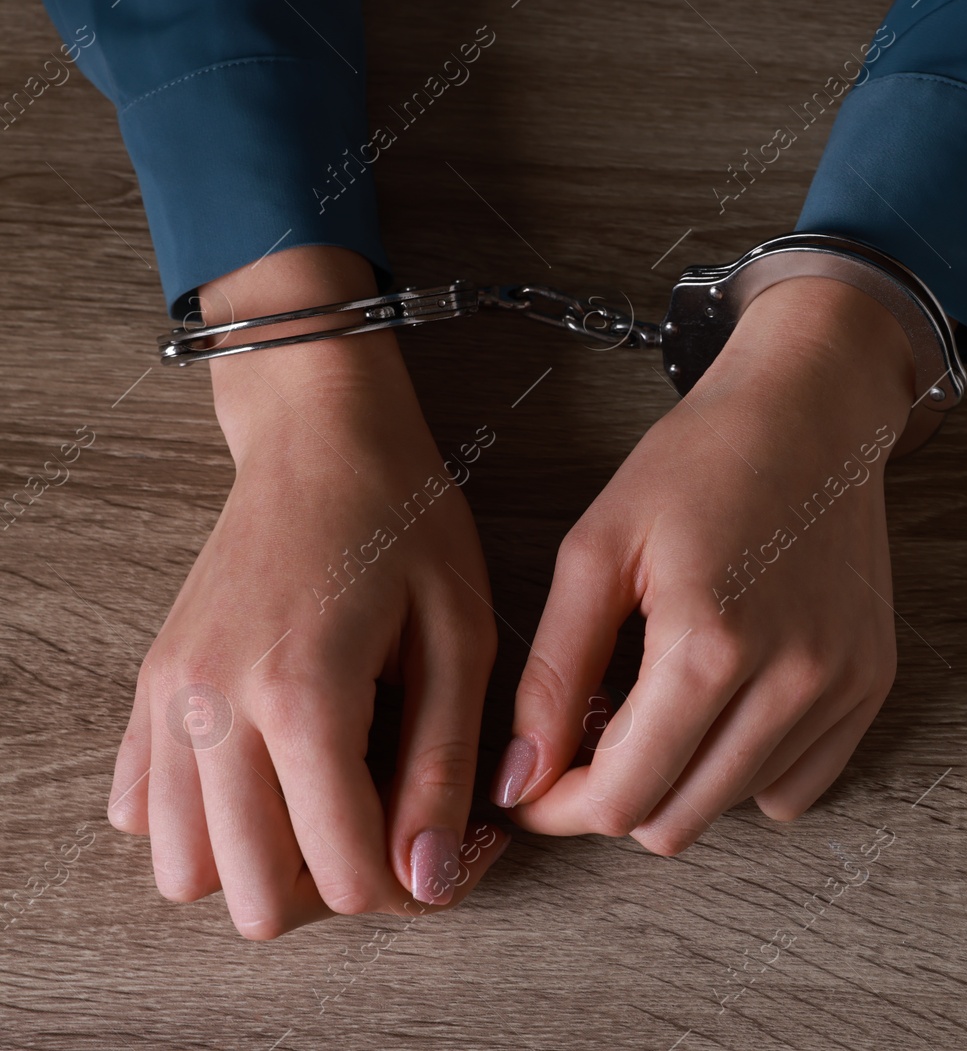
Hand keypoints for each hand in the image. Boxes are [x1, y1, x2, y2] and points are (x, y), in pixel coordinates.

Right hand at [108, 246, 505, 937]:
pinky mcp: (150, 687)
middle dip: (334, 887)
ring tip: (329, 805)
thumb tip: (426, 879)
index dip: (410, 886)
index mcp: (303, 697)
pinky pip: (144, 810)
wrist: (319, 434)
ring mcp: (167, 700)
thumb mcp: (459, 637)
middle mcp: (213, 711)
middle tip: (390, 829)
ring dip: (261, 865)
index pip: (343, 873)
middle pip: (254, 896)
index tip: (448, 849)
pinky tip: (268, 774)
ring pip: (184, 869)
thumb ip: (443, 764)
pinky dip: (201, 822)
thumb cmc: (404, 522)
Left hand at [494, 274, 916, 853]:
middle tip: (586, 744)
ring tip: (658, 707)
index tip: (533, 787)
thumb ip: (554, 674)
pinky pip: (797, 785)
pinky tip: (725, 708)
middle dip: (613, 799)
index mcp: (711, 645)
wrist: (812, 407)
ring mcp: (842, 686)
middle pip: (676, 822)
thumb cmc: (700, 461)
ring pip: (735, 809)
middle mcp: (791, 680)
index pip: (621, 798)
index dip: (559, 809)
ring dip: (680, 781)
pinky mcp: (872, 682)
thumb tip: (522, 779)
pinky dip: (748, 772)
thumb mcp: (598, 548)